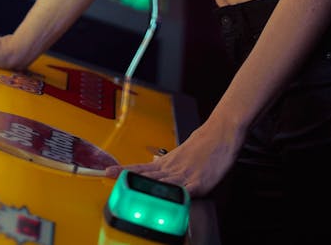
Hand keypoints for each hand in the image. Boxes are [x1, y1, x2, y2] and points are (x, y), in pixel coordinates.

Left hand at [105, 118, 241, 197]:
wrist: (221, 133)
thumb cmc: (204, 144)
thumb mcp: (182, 154)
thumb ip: (168, 164)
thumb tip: (154, 165)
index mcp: (168, 163)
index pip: (142, 168)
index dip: (125, 170)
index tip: (108, 171)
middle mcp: (173, 169)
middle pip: (146, 176)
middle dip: (128, 178)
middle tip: (110, 176)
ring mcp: (185, 176)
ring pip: (160, 183)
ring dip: (144, 186)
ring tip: (128, 187)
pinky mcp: (199, 183)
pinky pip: (184, 192)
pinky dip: (174, 196)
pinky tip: (165, 198)